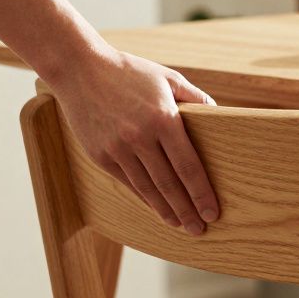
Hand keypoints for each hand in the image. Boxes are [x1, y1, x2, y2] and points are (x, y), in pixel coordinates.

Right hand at [48, 48, 219, 234]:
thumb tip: (218, 114)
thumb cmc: (129, 72)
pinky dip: (143, 198)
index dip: (202, 193)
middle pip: (169, 184)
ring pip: (147, 189)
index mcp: (163, 118)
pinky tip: (156, 208)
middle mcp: (140, 137)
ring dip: (166, 211)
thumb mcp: (168, 77)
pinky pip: (127, 182)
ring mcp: (117, 148)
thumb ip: (196, 97)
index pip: (188, 166)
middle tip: (200, 229)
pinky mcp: (99, 154)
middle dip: (187, 210)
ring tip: (181, 225)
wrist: (80, 68)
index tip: (213, 212)